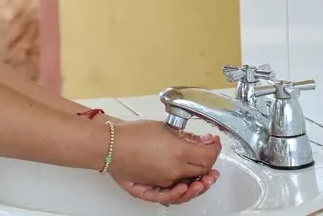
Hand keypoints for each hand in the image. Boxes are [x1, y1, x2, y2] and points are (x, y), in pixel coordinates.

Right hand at [105, 120, 222, 193]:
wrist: (108, 146)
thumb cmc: (129, 134)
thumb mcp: (162, 128)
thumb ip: (184, 137)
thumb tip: (200, 141)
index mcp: (179, 152)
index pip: (208, 155)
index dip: (214, 148)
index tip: (213, 142)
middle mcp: (175, 170)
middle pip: (202, 170)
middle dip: (210, 162)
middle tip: (209, 152)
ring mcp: (166, 181)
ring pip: (191, 185)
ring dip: (201, 181)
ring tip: (206, 177)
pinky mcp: (155, 188)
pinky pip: (175, 194)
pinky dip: (184, 192)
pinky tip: (188, 186)